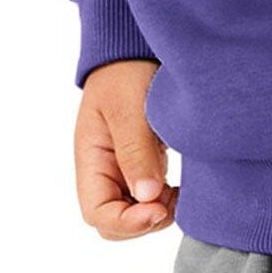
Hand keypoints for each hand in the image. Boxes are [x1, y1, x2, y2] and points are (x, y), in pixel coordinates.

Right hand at [75, 59, 176, 238]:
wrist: (136, 49)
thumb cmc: (126, 72)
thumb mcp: (128, 108)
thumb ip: (135, 151)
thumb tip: (147, 197)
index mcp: (91, 159)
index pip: (97, 213)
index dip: (127, 222)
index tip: (159, 208)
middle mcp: (103, 172)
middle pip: (113, 222)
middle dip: (144, 222)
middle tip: (172, 200)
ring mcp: (122, 171)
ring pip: (134, 214)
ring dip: (157, 213)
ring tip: (179, 192)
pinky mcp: (143, 166)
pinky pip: (150, 199)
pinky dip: (166, 201)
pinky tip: (181, 187)